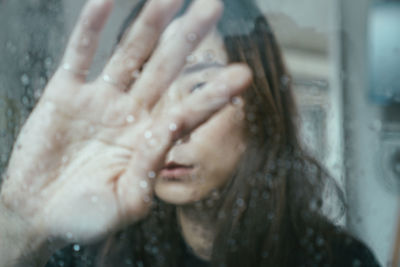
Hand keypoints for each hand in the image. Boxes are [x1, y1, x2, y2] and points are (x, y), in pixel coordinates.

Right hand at [0, 0, 250, 250]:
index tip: (242, 74)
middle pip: (165, 68)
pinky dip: (91, 27)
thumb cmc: (86, 212)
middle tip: (212, 6)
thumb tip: (170, 130)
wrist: (38, 211)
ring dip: (150, 23)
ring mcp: (100, 99)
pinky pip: (80, 53)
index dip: (213, 94)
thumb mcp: (126, 201)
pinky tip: (107, 1)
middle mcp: (131, 113)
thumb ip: (149, 169)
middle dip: (188, 38)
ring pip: (130, 53)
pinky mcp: (66, 92)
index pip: (188, 111)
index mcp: (149, 140)